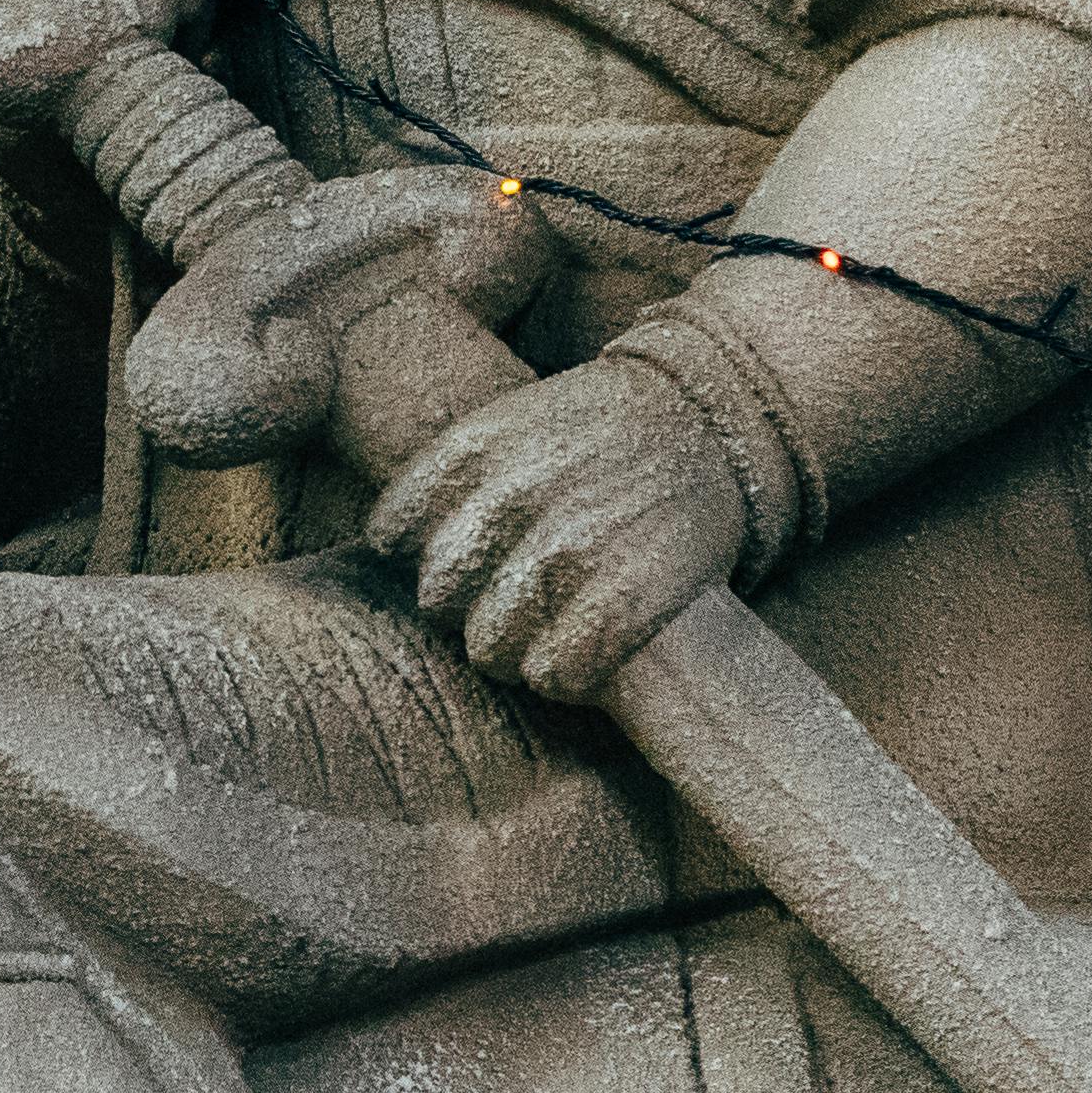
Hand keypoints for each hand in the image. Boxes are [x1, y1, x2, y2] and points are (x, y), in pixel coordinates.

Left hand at [371, 353, 744, 700]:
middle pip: (435, 602)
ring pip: (487, 650)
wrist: (707, 417)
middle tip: (517, 589)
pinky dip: (567, 671)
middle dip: (469, 604)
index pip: (389, 538)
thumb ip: (440, 479)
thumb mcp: (507, 422)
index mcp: (472, 450)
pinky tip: (590, 640)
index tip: (464, 551)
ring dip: (516, 647)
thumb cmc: (593, 434)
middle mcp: (511, 498)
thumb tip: (384, 550)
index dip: (421, 554)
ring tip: (556, 615)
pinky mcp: (623, 602)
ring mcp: (568, 551)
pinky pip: (551, 675)